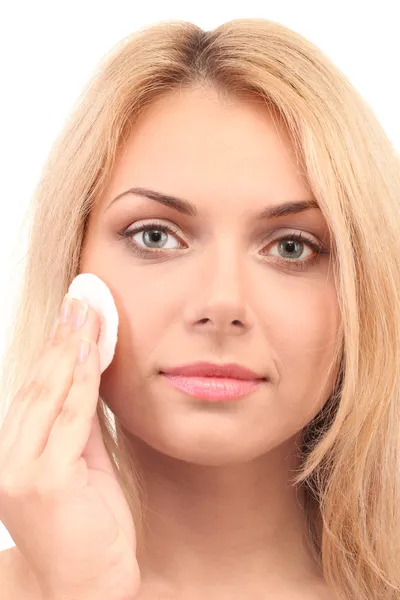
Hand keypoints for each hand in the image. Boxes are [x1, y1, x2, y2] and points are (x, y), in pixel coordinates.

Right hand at [0, 295, 139, 599]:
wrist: (86, 587)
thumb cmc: (87, 527)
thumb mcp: (84, 465)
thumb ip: (79, 423)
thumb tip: (89, 376)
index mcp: (18, 451)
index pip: (38, 389)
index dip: (56, 348)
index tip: (74, 313)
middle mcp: (9, 456)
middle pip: (40, 384)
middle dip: (63, 338)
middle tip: (81, 298)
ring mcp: (20, 469)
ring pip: (51, 394)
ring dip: (71, 348)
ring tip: (87, 312)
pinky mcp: (41, 481)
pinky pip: (69, 417)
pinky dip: (82, 379)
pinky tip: (90, 349)